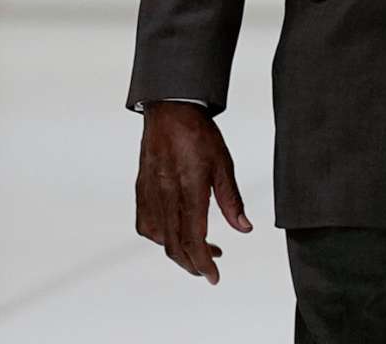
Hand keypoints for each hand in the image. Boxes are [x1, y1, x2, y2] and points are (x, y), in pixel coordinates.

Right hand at [134, 102, 252, 284]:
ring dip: (176, 252)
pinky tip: (172, 232)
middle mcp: (166, 193)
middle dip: (192, 264)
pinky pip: (145, 222)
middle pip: (174, 245)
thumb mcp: (223, 164)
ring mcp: (150, 191)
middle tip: (209, 269)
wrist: (170, 108)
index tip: (214, 276)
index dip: (203, 263)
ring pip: (159, 237)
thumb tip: (244, 228)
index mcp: (190, 188)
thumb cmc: (198, 133)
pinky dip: (158, 236)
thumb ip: (232, 200)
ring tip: (196, 251)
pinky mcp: (141, 187)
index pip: (194, 238)